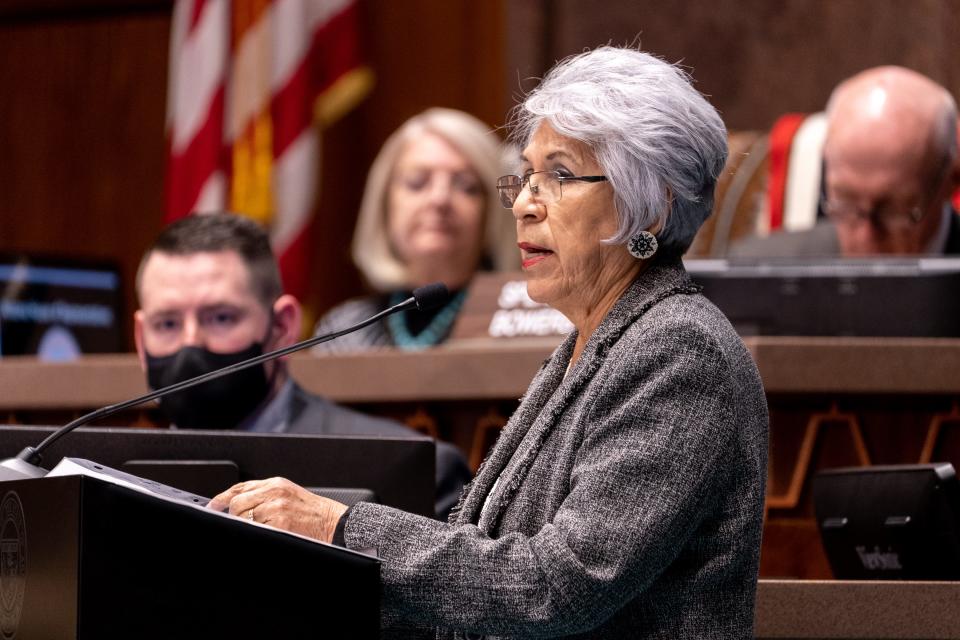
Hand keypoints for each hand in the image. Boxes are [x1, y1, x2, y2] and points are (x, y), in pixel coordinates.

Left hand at [207, 477, 347, 542]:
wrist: (334, 523)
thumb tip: (235, 504)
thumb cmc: (312, 513)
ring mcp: (276, 508)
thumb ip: (264, 495)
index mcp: (275, 483)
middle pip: (237, 503)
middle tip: (242, 525)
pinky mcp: (280, 523)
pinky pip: (256, 531)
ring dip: (248, 527)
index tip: (213, 506)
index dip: (222, 498)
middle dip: (235, 516)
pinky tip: (266, 535)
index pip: (240, 487)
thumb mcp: (288, 495)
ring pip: (244, 519)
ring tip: (263, 530)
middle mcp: (274, 492)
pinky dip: (257, 535)